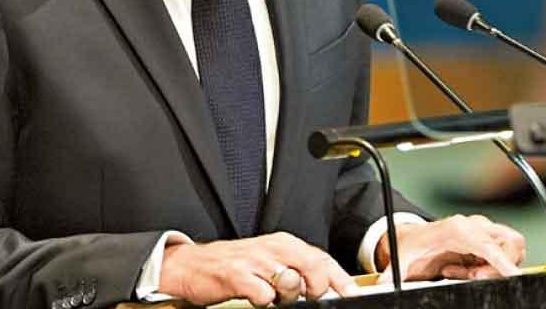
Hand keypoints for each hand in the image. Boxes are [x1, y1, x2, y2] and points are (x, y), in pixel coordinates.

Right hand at [159, 232, 357, 305]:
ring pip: (291, 279)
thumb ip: (297, 273)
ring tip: (278, 298)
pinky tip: (258, 299)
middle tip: (312, 298)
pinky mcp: (236, 275)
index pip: (322, 259)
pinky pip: (263, 293)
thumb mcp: (270, 263)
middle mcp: (272, 248)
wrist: (192, 265)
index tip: (353, 296)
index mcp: (284, 243)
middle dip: (319, 287)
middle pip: (313, 265)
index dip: (341, 280)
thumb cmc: (234, 267)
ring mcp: (254, 260)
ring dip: (291, 295)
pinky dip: (265, 301)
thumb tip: (326, 288)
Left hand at [375, 215, 525, 284]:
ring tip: (468, 273)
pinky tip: (466, 270)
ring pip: (511, 248)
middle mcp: (475, 225)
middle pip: (510, 243)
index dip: (504, 262)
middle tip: (475, 277)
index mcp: (458, 228)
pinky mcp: (487, 239)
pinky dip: (490, 267)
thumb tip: (381, 286)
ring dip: (495, 266)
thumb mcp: (402, 260)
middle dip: (500, 266)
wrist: (412, 236)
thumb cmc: (412, 245)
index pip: (490, 245)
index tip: (514, 275)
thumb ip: (392, 275)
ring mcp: (483, 230)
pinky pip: (502, 255)